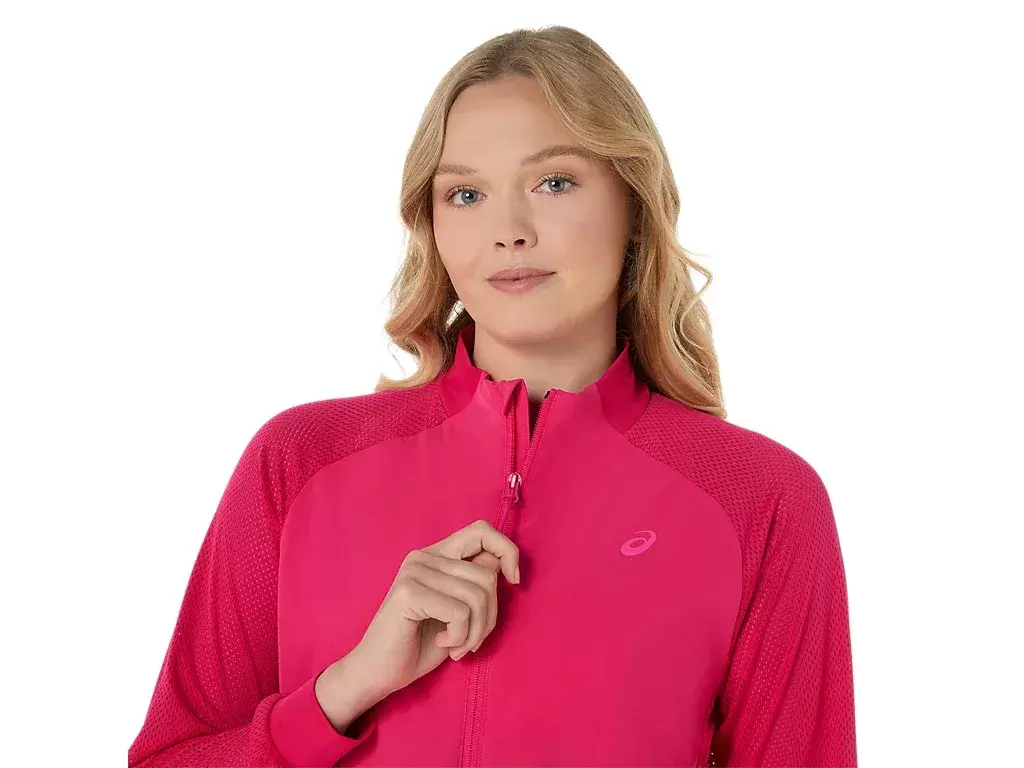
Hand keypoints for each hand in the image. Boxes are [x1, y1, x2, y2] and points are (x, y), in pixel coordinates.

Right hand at [315, 519, 520, 729]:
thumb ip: (475, 583)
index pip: (481, 531)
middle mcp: (423, 556)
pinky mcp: (409, 592)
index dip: (507, 551)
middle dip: (489, 617)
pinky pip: (460, 612)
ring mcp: (415, 571)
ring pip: (477, 596)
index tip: (514, 581)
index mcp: (436, 555)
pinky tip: (443, 643)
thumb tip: (503, 563)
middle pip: (486, 575)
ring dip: (475, 632)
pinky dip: (460, 637)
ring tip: (458, 646)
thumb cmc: (419, 644)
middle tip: (471, 641)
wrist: (378, 673)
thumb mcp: (459, 610)